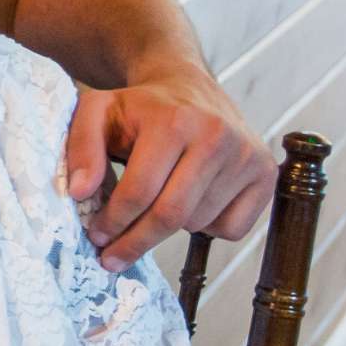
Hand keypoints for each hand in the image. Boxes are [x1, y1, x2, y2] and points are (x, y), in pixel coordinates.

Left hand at [64, 73, 276, 269]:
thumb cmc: (140, 108)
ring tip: (155, 204)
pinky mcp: (265, 173)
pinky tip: (192, 199)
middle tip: (113, 257)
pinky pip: (232, 229)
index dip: (114, 221)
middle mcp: (217, 136)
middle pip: (171, 214)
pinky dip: (207, 227)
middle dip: (136, 242)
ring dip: (169, 228)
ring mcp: (247, 155)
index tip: (97, 236)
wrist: (189, 88)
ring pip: (199, 224)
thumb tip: (79, 192)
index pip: (140, 191)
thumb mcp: (98, 113)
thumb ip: (81, 149)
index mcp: (174, 121)